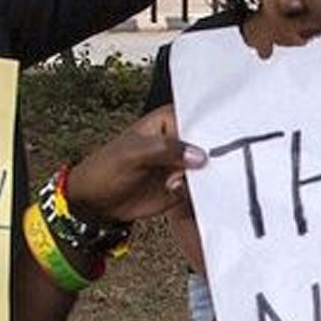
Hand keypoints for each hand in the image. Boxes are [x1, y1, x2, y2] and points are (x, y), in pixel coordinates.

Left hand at [66, 107, 207, 226]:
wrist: (94, 202)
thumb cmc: (105, 170)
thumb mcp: (132, 154)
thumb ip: (165, 149)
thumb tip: (197, 154)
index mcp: (167, 121)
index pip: (199, 118)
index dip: (213, 127)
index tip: (226, 138)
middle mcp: (179, 141)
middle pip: (209, 143)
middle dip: (216, 153)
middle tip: (220, 162)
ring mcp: (181, 164)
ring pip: (208, 167)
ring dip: (210, 175)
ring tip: (196, 179)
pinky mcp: (182, 185)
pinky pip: (201, 188)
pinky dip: (202, 192)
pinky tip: (194, 191)